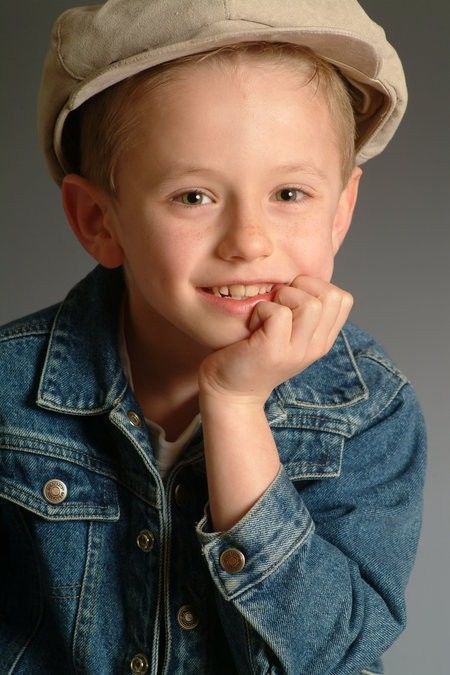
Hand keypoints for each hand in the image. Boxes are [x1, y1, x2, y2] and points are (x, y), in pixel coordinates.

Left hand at [198, 275, 353, 404]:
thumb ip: (301, 311)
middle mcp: (316, 347)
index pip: (343, 298)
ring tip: (265, 314)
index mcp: (322, 340)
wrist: (231, 391)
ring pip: (310, 303)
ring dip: (282, 297)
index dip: (317, 286)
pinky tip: (252, 324)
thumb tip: (302, 275)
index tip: (292, 298)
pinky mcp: (273, 351)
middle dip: (301, 287)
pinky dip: (261, 309)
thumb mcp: (288, 332)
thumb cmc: (253, 352)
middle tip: (278, 302)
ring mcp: (297, 351)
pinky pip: (278, 312)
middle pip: (330, 296)